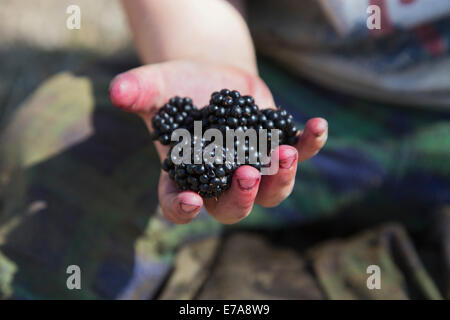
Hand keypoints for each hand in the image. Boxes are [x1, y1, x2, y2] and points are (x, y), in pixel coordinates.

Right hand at [110, 60, 327, 223]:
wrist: (212, 77)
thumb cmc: (178, 88)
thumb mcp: (156, 87)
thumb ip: (138, 91)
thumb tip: (118, 90)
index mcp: (186, 176)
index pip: (178, 203)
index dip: (182, 208)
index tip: (190, 201)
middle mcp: (221, 182)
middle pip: (232, 207)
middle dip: (241, 197)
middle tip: (246, 174)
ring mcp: (253, 169)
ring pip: (272, 192)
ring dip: (281, 178)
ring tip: (284, 152)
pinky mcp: (277, 149)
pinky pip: (298, 155)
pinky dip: (309, 145)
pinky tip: (316, 125)